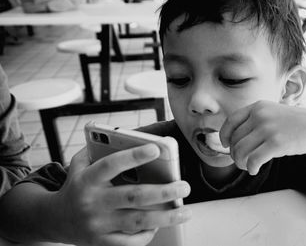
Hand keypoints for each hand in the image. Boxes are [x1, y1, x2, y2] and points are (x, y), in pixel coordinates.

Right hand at [51, 144, 190, 245]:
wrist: (53, 220)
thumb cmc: (76, 186)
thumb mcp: (79, 165)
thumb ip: (97, 149)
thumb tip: (127, 136)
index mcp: (88, 179)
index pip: (111, 165)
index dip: (134, 156)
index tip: (156, 148)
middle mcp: (93, 202)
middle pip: (133, 196)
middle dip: (163, 191)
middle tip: (184, 186)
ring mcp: (98, 224)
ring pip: (137, 221)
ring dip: (165, 217)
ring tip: (185, 211)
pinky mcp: (101, 242)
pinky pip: (129, 242)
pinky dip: (147, 234)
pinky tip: (160, 225)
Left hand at [220, 101, 305, 174]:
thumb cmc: (294, 123)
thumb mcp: (272, 112)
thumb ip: (254, 120)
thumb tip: (232, 139)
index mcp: (258, 107)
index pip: (231, 121)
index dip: (224, 135)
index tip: (226, 145)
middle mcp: (260, 115)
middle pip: (235, 140)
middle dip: (235, 154)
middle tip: (242, 161)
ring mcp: (268, 128)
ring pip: (240, 151)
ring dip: (241, 163)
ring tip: (248, 166)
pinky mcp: (276, 143)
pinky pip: (253, 160)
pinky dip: (251, 168)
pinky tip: (255, 170)